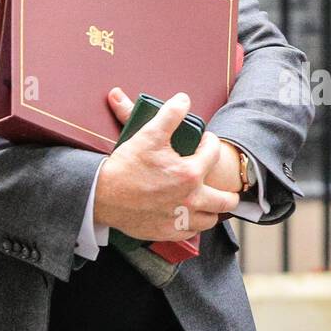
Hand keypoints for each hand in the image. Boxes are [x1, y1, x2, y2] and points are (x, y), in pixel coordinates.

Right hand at [96, 88, 239, 240]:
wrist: (101, 195)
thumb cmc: (126, 165)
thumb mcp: (149, 134)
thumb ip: (170, 114)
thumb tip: (184, 99)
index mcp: (190, 173)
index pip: (214, 154)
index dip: (211, 143)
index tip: (205, 141)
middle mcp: (191, 199)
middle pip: (226, 200)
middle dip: (229, 190)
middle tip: (222, 183)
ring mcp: (181, 219)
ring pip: (210, 219)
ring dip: (212, 209)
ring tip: (207, 200)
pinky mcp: (168, 232)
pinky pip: (191, 232)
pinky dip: (193, 224)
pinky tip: (188, 215)